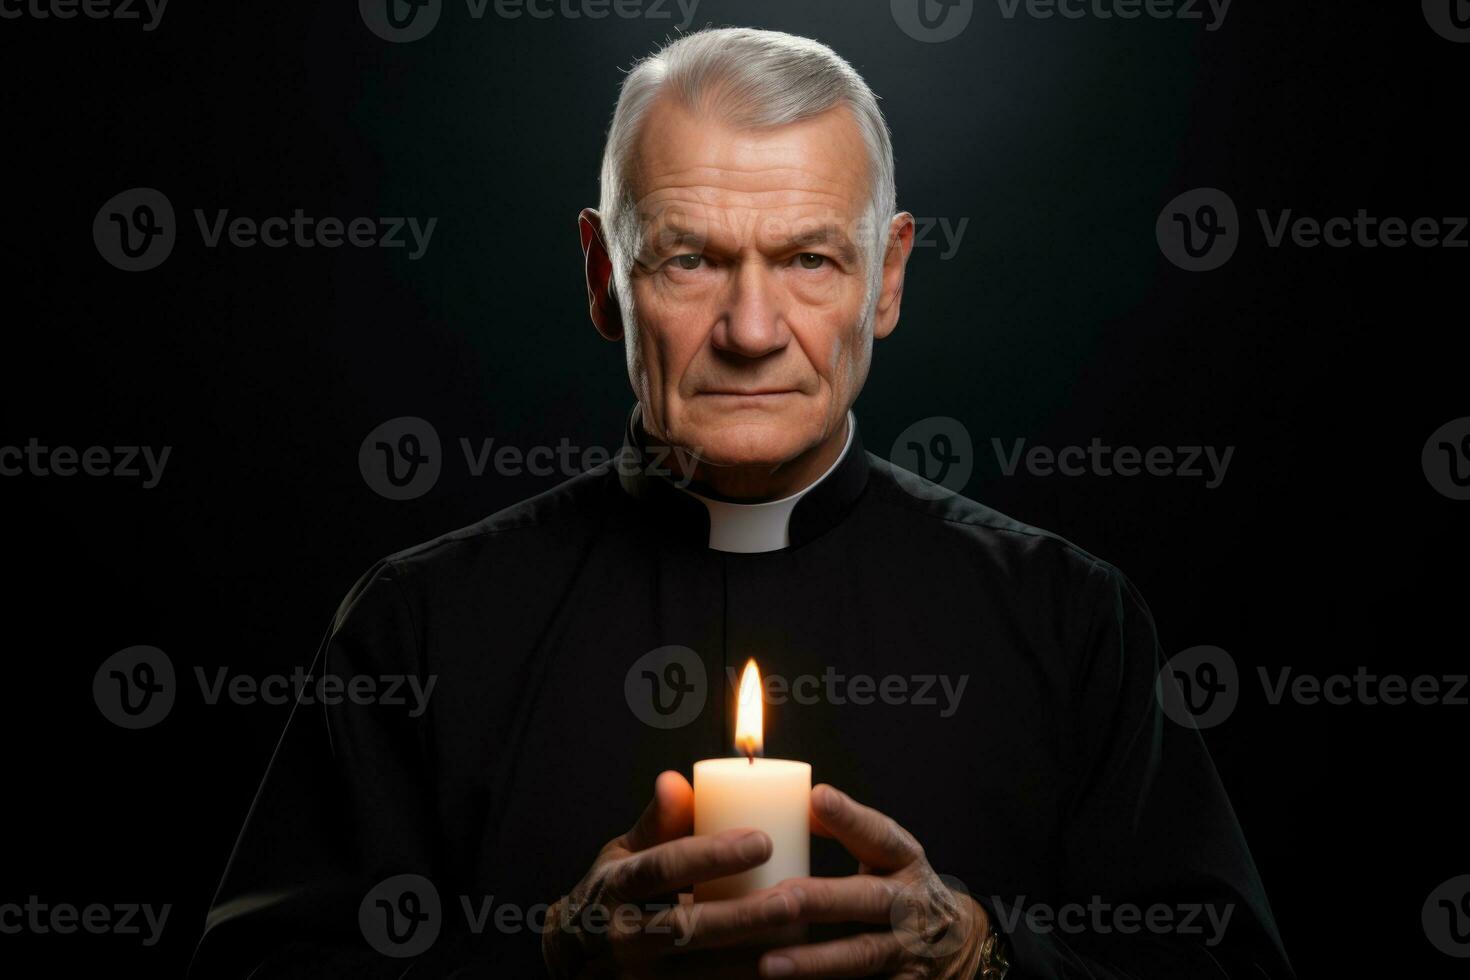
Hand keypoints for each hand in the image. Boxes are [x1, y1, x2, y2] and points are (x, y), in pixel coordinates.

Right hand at [543, 770, 806, 977]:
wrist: (572, 959)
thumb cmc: (610, 896)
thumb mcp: (622, 855)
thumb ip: (657, 823)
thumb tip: (676, 780)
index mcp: (615, 885)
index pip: (662, 868)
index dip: (712, 855)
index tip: (762, 841)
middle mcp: (620, 934)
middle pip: (686, 927)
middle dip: (742, 916)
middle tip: (791, 900)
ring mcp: (634, 976)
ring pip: (698, 972)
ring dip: (749, 957)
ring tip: (797, 937)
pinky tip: (775, 971)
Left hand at [757, 784, 989, 978]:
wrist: (960, 943)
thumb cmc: (904, 889)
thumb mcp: (889, 856)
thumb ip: (850, 832)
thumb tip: (804, 805)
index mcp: (906, 862)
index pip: (880, 836)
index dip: (851, 818)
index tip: (818, 797)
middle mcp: (912, 904)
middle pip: (868, 899)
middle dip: (822, 899)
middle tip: (780, 897)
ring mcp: (909, 949)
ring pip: (862, 954)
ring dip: (815, 961)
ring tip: (769, 964)